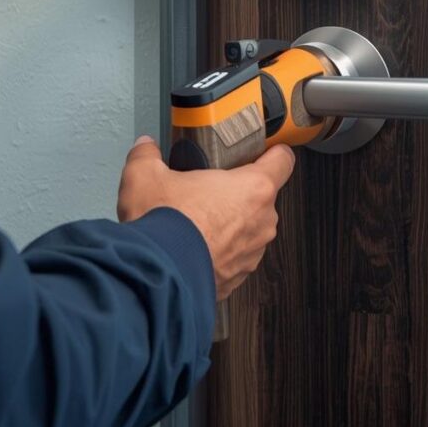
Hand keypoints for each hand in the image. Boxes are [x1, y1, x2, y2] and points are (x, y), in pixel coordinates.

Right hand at [117, 137, 295, 299]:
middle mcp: (262, 221)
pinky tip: (194, 247)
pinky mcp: (239, 278)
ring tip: (197, 222)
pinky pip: (235, 256)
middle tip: (208, 190)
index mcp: (253, 188)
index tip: (261, 152)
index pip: (283, 161)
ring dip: (230, 225)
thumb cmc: (164, 225)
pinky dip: (220, 252)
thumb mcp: (145, 177)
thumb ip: (147, 155)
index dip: (272, 153)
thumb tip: (145, 148)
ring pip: (249, 229)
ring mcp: (253, 253)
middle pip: (261, 196)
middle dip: (237, 193)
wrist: (156, 278)